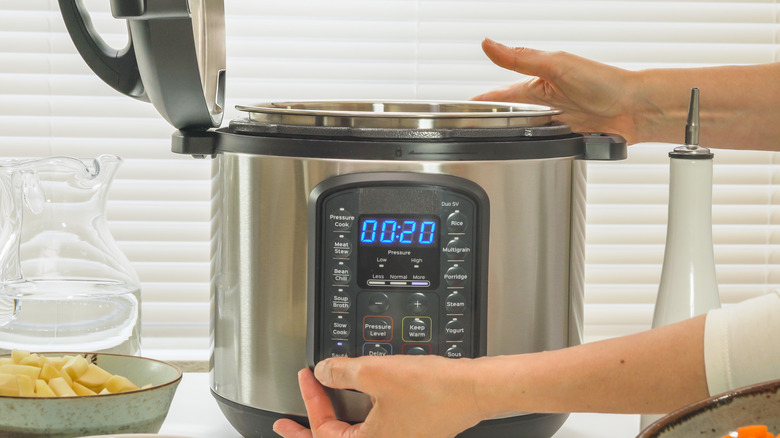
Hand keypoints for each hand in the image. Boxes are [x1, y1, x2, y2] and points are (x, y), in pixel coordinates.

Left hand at [272, 355, 485, 437]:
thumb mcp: (375, 373)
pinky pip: (374, 431)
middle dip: (308, 431)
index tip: (304, 379)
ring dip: (333, 424)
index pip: (324, 431)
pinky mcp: (412, 433)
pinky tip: (357, 404)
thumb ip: (341, 372)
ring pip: (355, 436)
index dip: (309, 401)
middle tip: (286, 426)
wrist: (473, 389)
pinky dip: (358, 420)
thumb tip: (323, 372)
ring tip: (318, 413)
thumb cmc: (433, 390)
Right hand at [473, 39, 640, 142]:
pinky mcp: (566, 139)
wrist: (633, 108)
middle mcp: (543, 104)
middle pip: (507, 116)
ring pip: (522, 134)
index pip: (498, 93)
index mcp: (536, 85)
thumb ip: (520, 59)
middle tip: (468, 131)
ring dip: (509, 139)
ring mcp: (554, 123)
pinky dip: (531, 150)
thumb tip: (489, 44)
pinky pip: (542, 147)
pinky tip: (524, 155)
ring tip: (489, 146)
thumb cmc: (603, 82)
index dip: (480, 100)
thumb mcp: (555, 66)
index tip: (458, 108)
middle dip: (489, 123)